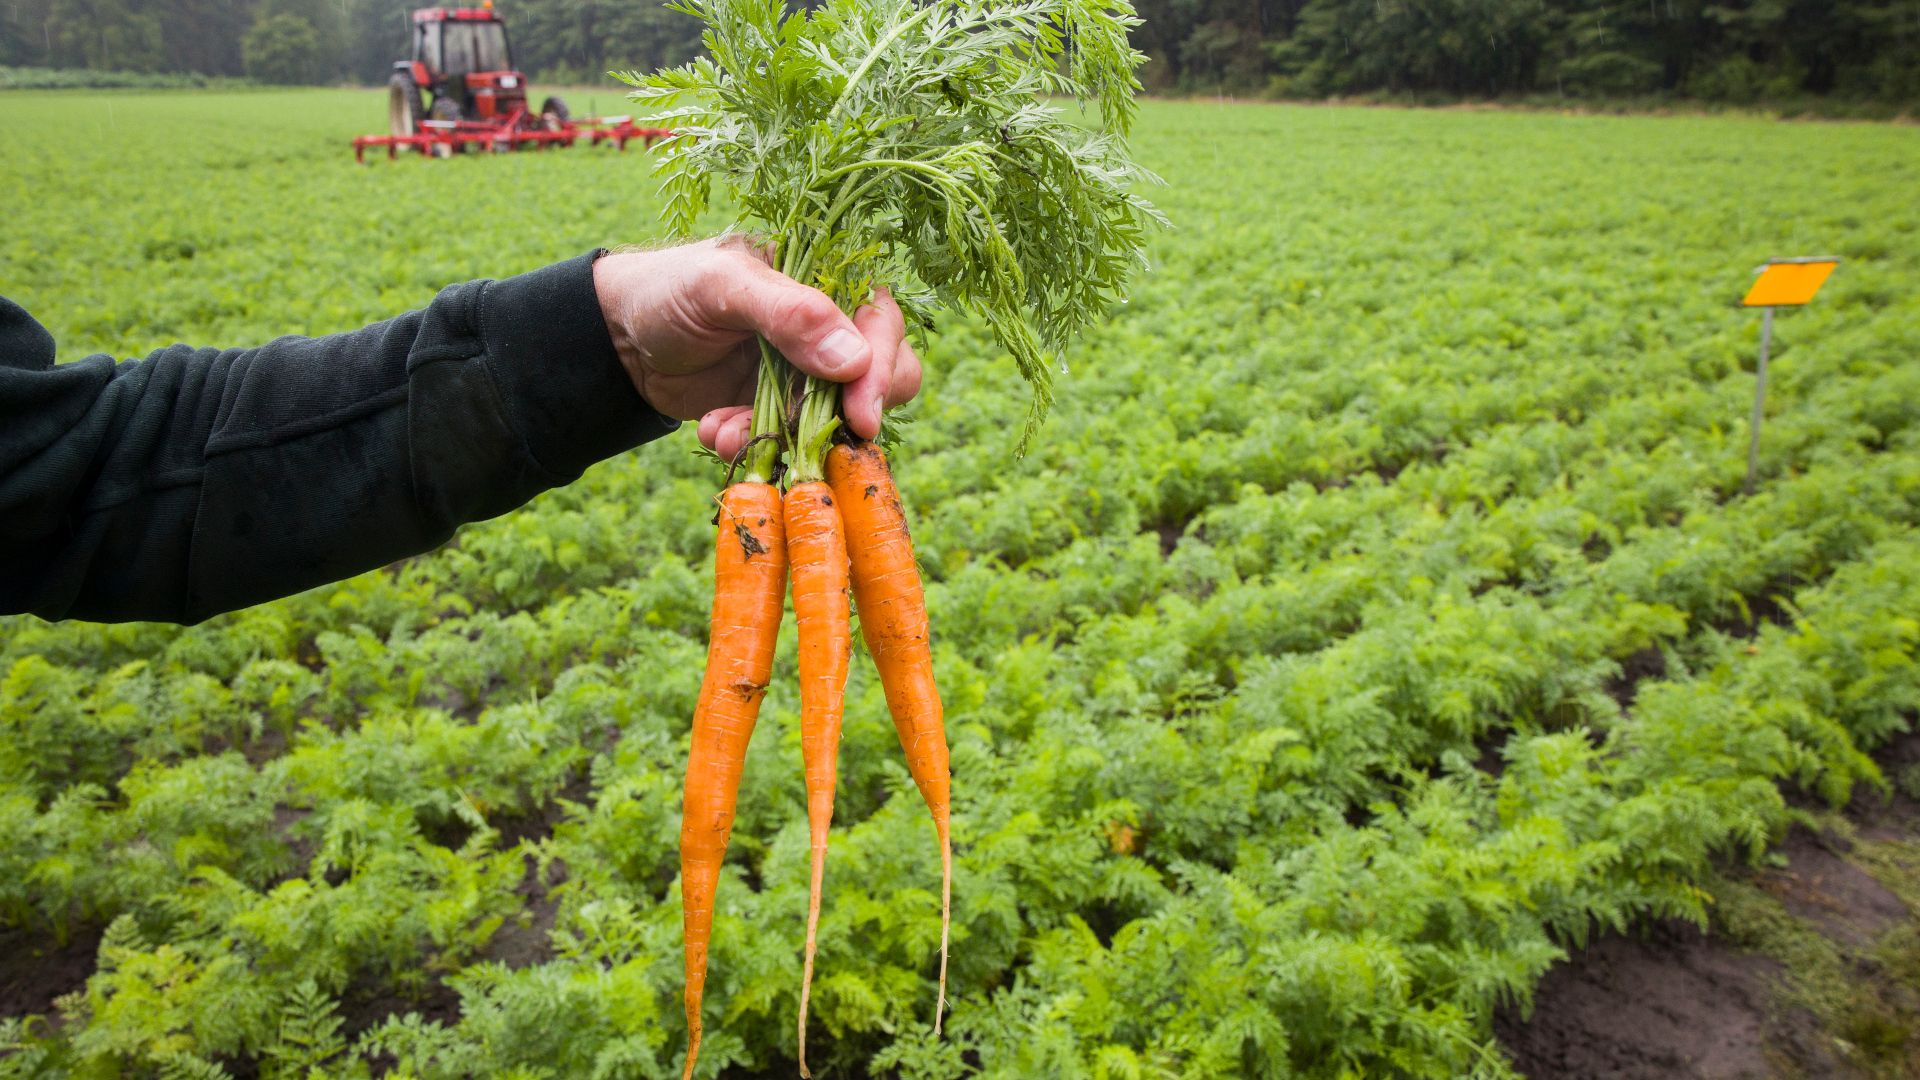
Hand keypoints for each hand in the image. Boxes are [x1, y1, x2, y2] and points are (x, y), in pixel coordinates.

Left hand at [593, 237, 922, 461]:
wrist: (614, 338)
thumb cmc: (669, 288)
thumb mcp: (723, 286)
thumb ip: (790, 314)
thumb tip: (856, 361)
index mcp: (827, 281)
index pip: (883, 325)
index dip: (881, 371)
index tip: (860, 416)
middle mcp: (827, 329)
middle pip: (880, 379)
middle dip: (840, 418)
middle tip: (809, 443)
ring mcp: (804, 375)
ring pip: (834, 422)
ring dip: (786, 438)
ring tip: (728, 431)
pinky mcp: (776, 411)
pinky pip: (790, 443)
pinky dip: (754, 447)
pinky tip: (713, 432)